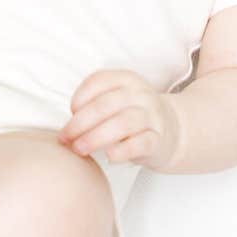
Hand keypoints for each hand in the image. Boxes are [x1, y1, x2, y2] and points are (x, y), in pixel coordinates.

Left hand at [59, 70, 179, 169]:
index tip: (70, 113)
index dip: (79, 97)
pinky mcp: (159, 140)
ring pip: (122, 123)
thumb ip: (94, 102)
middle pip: (106, 105)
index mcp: (127, 79)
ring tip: (79, 149)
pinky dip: (122, 151)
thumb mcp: (116, 98)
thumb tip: (68, 124)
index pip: (98, 81)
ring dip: (95, 138)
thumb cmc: (132, 114)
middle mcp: (141, 94)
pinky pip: (140, 144)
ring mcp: (153, 116)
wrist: (171, 130)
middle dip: (80, 123)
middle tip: (65, 138)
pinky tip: (108, 156)